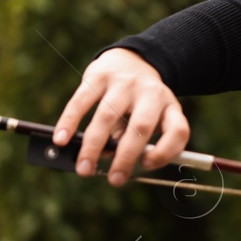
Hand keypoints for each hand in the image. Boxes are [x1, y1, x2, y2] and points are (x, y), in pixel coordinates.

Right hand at [51, 48, 190, 186]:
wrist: (131, 60)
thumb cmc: (141, 101)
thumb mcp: (153, 116)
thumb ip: (137, 139)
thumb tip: (110, 160)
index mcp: (169, 106)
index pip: (178, 130)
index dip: (166, 151)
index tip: (147, 166)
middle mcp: (151, 93)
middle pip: (142, 127)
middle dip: (126, 157)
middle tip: (114, 180)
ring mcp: (125, 83)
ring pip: (108, 116)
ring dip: (94, 146)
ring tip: (84, 168)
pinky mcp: (99, 76)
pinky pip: (81, 101)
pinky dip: (69, 122)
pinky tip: (62, 139)